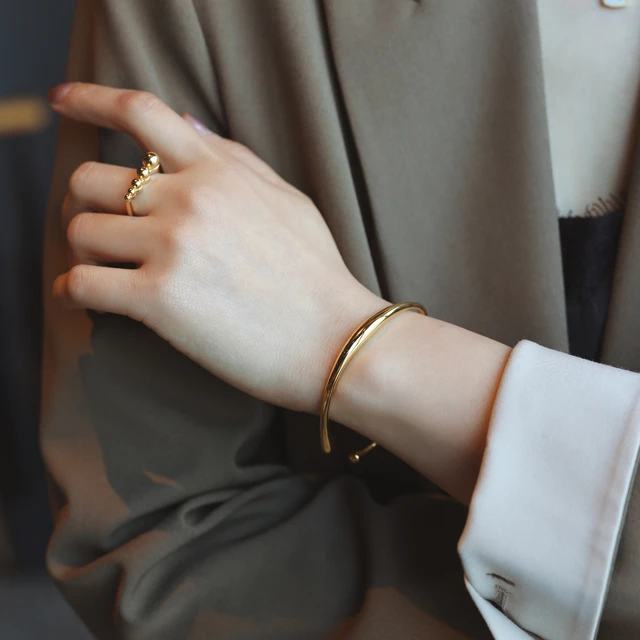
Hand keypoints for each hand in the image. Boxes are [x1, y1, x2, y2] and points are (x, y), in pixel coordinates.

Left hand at [50, 82, 387, 413]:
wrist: (334, 340)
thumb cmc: (316, 274)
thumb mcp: (287, 200)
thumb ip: (234, 158)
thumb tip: (184, 123)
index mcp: (219, 172)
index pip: (141, 112)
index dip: (89, 98)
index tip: (62, 101)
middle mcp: (190, 200)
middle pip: (90, 179)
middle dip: (83, 204)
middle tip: (95, 227)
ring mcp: (173, 248)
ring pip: (80, 231)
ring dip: (82, 251)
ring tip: (101, 269)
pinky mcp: (159, 300)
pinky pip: (82, 284)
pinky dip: (73, 292)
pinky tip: (87, 300)